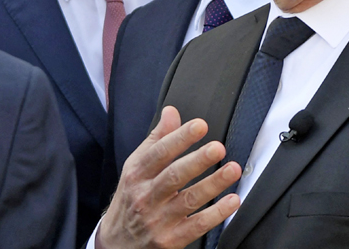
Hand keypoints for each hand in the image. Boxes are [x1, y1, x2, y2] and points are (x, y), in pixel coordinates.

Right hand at [96, 106, 241, 248]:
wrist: (115, 244)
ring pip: (188, 200)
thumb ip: (156, 140)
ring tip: (233, 169)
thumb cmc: (130, 200)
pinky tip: (232, 201)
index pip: (159, 153)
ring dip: (213, 184)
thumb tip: (171, 112)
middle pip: (173, 176)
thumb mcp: (135, 168)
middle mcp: (146, 196)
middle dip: (197, 161)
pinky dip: (216, 214)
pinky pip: (196, 226)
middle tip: (218, 148)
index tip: (200, 125)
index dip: (180, 138)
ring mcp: (158, 220)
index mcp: (137, 175)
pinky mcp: (169, 240)